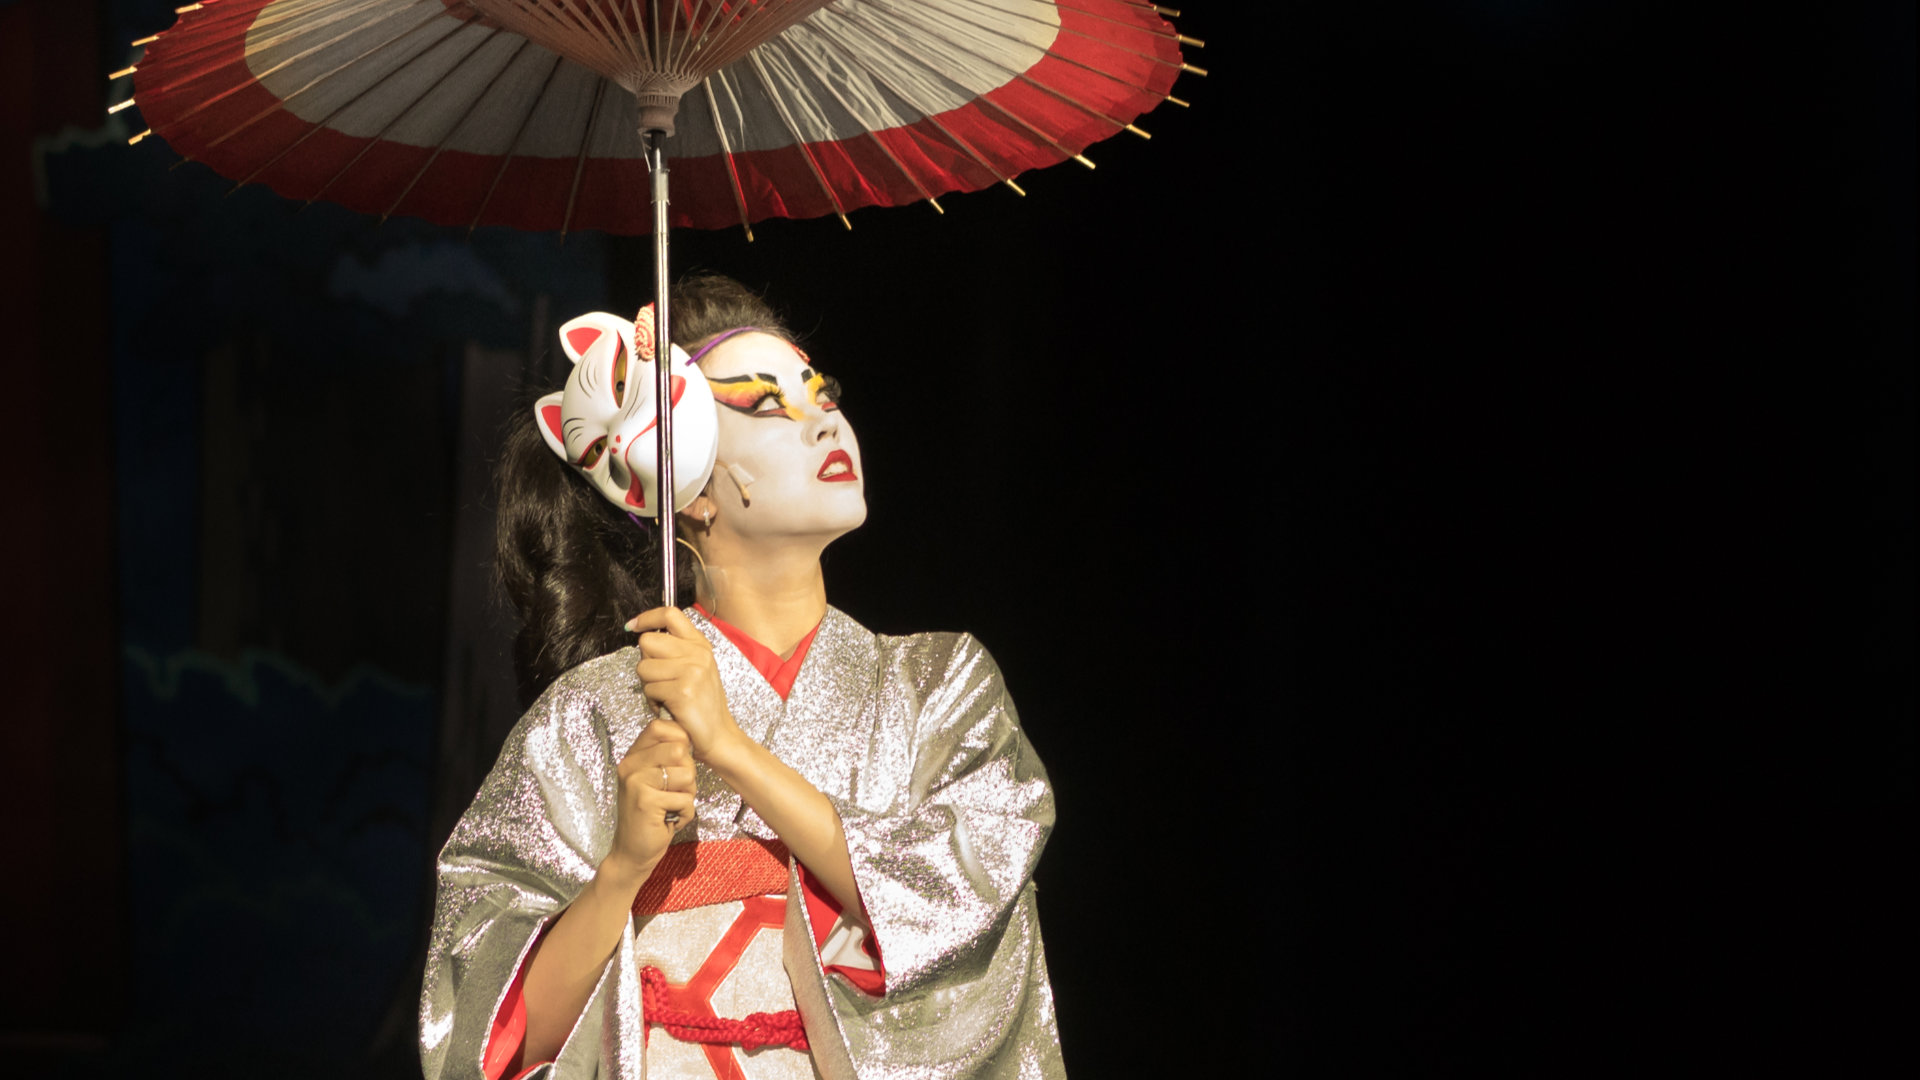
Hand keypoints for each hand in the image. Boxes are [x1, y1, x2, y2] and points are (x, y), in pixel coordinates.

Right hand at [606, 717, 695, 880]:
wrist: (632, 852)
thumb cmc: (651, 816)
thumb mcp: (655, 780)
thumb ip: (666, 757)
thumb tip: (689, 737)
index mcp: (632, 756)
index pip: (661, 727)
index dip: (680, 741)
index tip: (676, 765)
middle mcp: (630, 765)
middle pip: (679, 749)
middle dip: (687, 774)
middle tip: (673, 792)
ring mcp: (636, 782)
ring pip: (686, 774)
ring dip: (687, 796)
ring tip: (669, 807)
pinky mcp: (646, 801)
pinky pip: (685, 799)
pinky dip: (684, 813)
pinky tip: (668, 820)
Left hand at [627, 607, 740, 760]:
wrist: (719, 735)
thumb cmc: (703, 705)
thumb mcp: (697, 668)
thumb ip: (677, 649)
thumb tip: (645, 636)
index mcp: (700, 644)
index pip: (670, 615)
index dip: (647, 617)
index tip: (633, 625)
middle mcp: (698, 654)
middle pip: (648, 642)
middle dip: (646, 662)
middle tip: (660, 678)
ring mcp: (692, 671)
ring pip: (643, 667)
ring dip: (648, 685)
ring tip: (666, 695)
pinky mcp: (682, 691)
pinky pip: (649, 689)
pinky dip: (653, 701)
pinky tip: (668, 707)